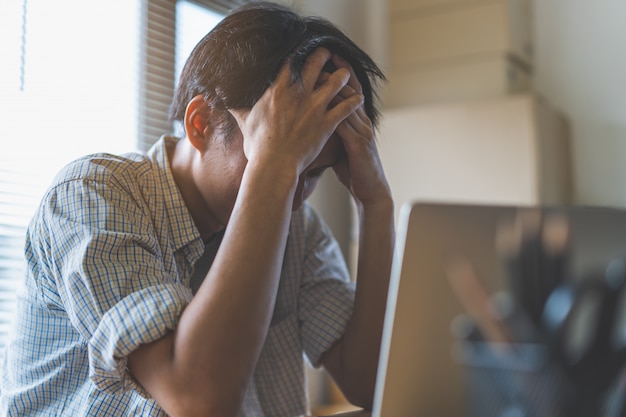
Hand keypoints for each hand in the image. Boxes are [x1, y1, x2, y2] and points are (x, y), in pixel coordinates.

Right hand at [227, 48, 363, 176]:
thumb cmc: (258, 146)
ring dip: (343, 76)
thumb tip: (220, 99)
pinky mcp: (328, 123)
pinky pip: (347, 106)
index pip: (293, 61)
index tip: (305, 50)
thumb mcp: (245, 123)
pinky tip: (359, 97)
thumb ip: (236, 107)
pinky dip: (354, 100)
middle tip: (329, 54)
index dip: (301, 53)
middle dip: (325, 56)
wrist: (274, 166)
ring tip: (346, 74)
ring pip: (337, 81)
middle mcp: (299, 93)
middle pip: (317, 63)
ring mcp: (315, 107)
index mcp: (279, 89)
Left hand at [326, 55, 391, 211]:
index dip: (338, 73)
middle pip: (349, 89)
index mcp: (357, 120)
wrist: (370, 191)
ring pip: (347, 102)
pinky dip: (333, 111)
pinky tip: (319, 105)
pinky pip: (345, 123)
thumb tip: (309, 123)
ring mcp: (362, 131)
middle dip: (335, 72)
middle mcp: (362, 121)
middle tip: (319, 57)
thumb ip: (329, 131)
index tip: (323, 58)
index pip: (348, 90)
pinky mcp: (359, 143)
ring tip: (317, 74)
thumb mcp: (340, 146)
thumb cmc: (353, 169)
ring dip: (332, 87)